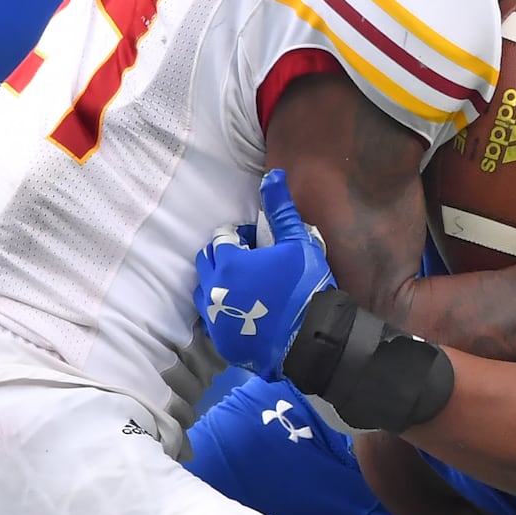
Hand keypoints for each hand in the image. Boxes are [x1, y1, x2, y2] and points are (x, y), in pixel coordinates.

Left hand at [194, 169, 335, 378]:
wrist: (311, 338)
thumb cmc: (305, 285)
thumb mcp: (298, 242)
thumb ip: (281, 209)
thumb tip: (273, 174)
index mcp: (230, 262)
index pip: (223, 237)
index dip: (241, 235)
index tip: (260, 242)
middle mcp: (214, 288)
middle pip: (207, 261)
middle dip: (224, 255)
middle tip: (251, 261)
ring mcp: (215, 317)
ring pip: (204, 289)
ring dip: (219, 281)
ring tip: (245, 285)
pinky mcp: (221, 339)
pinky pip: (212, 317)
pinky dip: (222, 308)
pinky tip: (245, 309)